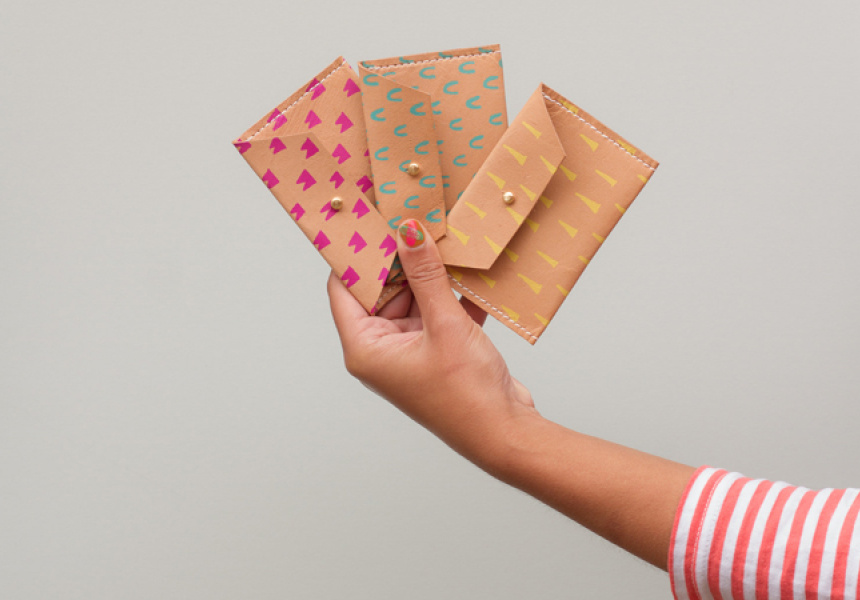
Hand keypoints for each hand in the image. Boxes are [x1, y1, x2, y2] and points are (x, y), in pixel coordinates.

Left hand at [327, 219, 536, 466]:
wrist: (505, 433)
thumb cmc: (466, 393)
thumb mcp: (445, 325)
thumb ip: (426, 276)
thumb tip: (408, 233)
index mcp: (365, 348)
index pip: (344, 289)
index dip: (357, 254)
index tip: (372, 221)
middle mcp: (381, 350)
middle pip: (380, 290)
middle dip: (401, 259)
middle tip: (417, 222)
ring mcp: (409, 351)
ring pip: (412, 298)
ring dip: (430, 275)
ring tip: (445, 239)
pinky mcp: (436, 351)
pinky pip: (436, 312)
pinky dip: (450, 294)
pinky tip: (468, 269)